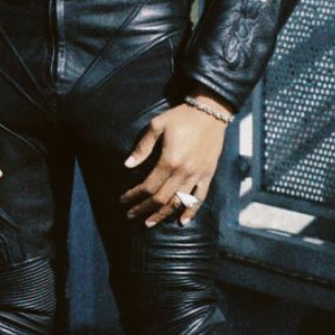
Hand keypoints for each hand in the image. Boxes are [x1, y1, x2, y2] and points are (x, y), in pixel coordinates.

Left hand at [120, 98, 229, 226]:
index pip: (148, 186)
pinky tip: (182, 221)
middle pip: (161, 199)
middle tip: (130, 215)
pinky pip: (200, 198)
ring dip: (162, 215)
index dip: (134, 195)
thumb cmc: (181, 117)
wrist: (211, 111)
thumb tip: (127, 164)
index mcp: (169, 161)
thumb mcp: (157, 126)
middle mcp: (184, 172)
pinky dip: (191, 211)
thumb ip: (142, 147)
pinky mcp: (208, 174)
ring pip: (178, 202)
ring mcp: (198, 175)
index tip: (123, 200)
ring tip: (149, 222)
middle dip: (144, 209)